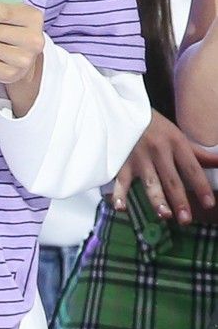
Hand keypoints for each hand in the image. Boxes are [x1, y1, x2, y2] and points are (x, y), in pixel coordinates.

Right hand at [112, 107, 215, 222]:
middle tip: (186, 219)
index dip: (200, 186)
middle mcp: (158, 150)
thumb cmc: (155, 127)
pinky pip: (121, 180)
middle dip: (179, 200)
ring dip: (156, 199)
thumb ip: (200, 153)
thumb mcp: (178, 135)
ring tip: (164, 215)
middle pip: (171, 179)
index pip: (191, 168)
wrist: (123, 108)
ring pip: (149, 181)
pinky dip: (119, 194)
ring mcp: (139, 157)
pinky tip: (120, 207)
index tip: (209, 204)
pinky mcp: (121, 161)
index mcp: (175, 142)